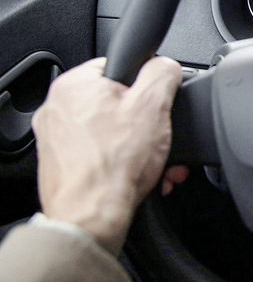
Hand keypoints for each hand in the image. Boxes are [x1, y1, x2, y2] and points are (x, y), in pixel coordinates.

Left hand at [32, 56, 182, 254]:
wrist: (91, 216)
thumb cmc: (114, 166)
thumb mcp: (154, 105)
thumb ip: (163, 72)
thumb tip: (166, 65)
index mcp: (74, 84)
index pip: (121, 67)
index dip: (147, 87)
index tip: (156, 107)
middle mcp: (58, 108)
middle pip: (119, 104)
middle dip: (148, 125)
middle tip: (159, 140)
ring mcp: (57, 139)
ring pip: (112, 131)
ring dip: (140, 146)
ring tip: (153, 163)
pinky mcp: (63, 164)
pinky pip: (101, 153)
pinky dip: (122, 161)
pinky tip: (136, 175)